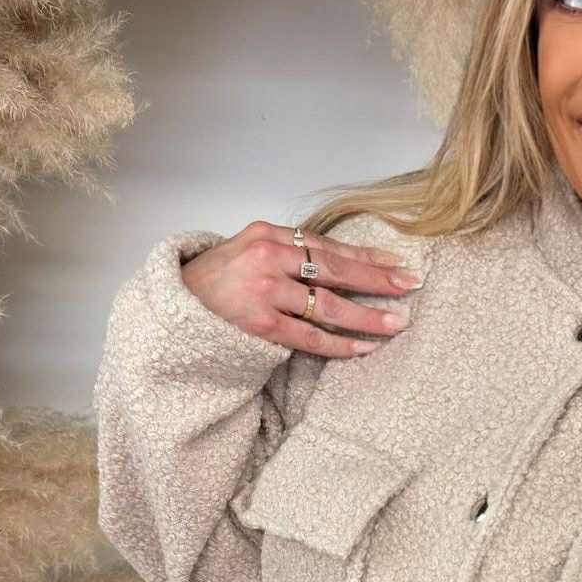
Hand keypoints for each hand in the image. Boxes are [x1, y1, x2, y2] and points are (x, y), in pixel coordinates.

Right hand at [179, 219, 421, 359]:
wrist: (171, 308)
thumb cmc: (212, 282)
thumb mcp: (245, 251)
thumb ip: (284, 253)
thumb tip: (334, 263)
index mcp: (267, 235)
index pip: (325, 245)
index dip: (364, 256)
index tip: (395, 263)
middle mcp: (267, 258)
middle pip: (334, 268)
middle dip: (377, 279)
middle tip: (410, 285)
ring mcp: (263, 291)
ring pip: (328, 305)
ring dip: (367, 315)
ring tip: (397, 322)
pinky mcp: (259, 324)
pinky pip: (310, 336)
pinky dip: (339, 343)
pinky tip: (364, 346)